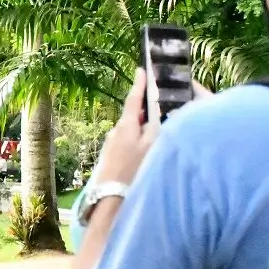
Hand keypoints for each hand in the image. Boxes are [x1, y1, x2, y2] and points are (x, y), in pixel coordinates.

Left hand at [95, 69, 160, 186]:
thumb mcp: (152, 146)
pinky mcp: (110, 158)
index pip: (133, 99)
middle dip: (144, 111)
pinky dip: (136, 142)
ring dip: (141, 129)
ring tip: (155, 135)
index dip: (139, 84)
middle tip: (158, 106)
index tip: (141, 70)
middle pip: (133, 116)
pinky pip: (126, 143)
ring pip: (130, 131)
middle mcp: (115, 132)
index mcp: (126, 125)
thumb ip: (154, 127)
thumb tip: (153, 117)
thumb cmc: (134, 171)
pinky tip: (144, 153)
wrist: (110, 198)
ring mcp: (111, 145)